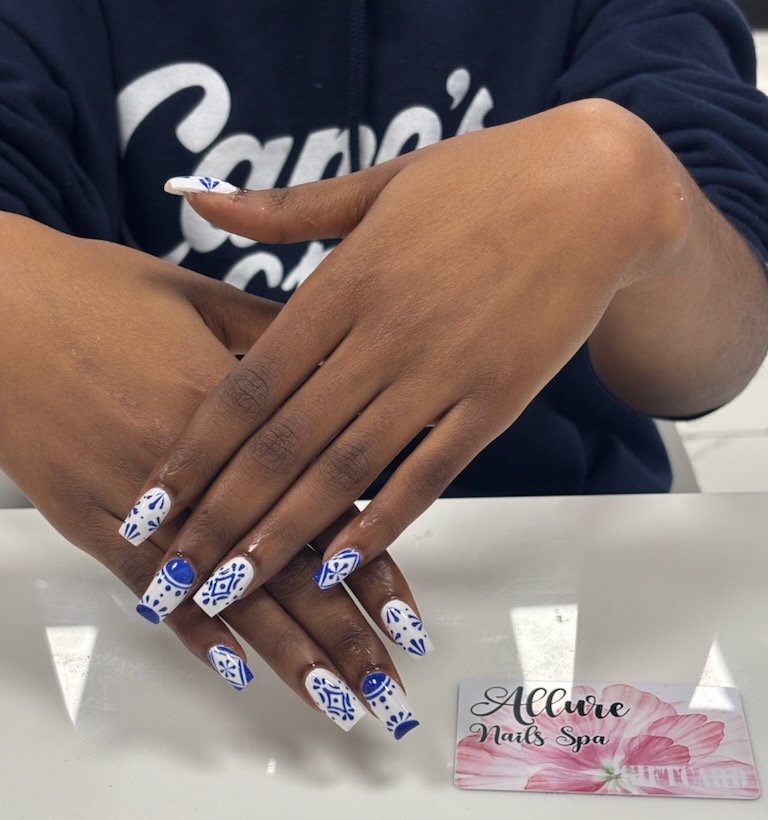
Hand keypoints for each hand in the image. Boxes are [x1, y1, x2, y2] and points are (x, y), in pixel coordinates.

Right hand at [0, 214, 427, 736]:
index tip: (410, 627)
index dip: (372, 574)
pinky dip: (191, 631)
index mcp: (242, 415)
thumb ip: (280, 340)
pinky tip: (234, 672)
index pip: (324, 511)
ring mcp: (143, 507)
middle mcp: (202, 475)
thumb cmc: (97, 291)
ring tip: (333, 704)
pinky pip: (150, 589)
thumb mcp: (202, 298)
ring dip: (284, 655)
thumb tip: (343, 358)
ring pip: (226, 596)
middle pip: (286, 571)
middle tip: (389, 696)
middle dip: (343, 639)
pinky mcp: (91, 523)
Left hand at [123, 99, 690, 609]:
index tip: (153, 503)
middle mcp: (383, 337)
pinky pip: (428, 474)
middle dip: (221, 517)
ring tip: (233, 589)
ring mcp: (441, 375)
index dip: (195, 453)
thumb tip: (195, 197)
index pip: (248, 386)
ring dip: (284, 535)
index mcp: (343, 283)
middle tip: (174, 575)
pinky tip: (339, 565)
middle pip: (283, 444)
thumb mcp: (376, 183)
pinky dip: (381, 522)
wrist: (596, 190)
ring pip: (345, 471)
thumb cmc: (481, 180)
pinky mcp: (494, 403)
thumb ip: (282, 211)